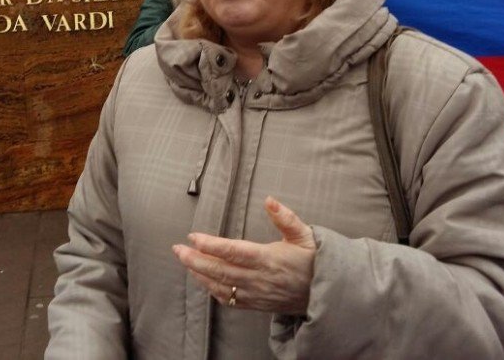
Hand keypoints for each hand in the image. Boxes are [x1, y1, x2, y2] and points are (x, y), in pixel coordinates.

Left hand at [172, 196, 314, 314]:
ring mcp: (256, 294)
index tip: (193, 236)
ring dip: (199, 274)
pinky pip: (228, 300)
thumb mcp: (305, 234)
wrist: (326, 294)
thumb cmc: (315, 260)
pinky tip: (203, 280)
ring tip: (184, 261)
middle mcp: (259, 279)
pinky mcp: (256, 304)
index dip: (211, 245)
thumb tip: (269, 200)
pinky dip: (211, 290)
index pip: (233, 252)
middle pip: (219, 271)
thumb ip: (286, 217)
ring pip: (220, 286)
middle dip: (195, 259)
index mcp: (269, 259)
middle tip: (177, 249)